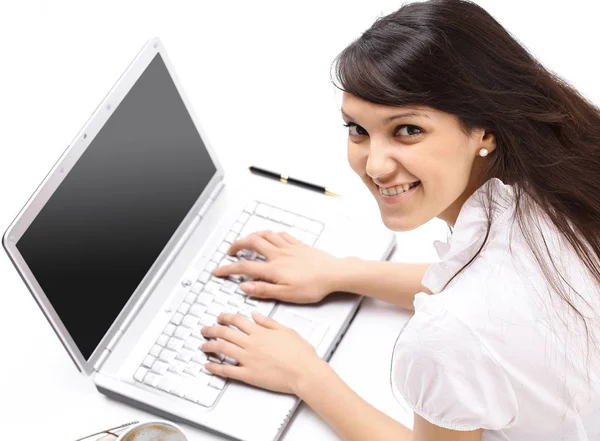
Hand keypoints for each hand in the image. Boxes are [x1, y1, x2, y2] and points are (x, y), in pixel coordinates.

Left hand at [200, 312, 325, 394]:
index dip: (226, 317)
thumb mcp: (286, 330)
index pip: (237, 320)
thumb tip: (255, 314)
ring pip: (222, 349)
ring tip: (204, 345)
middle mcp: (251, 344)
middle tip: (205, 330)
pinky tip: (208, 365)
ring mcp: (248, 359)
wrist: (304, 372)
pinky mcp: (248, 374)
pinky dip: (215, 367)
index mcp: (260, 332)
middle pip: (225, 333)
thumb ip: (268, 322)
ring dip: (210, 346)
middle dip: (212, 329)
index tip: (220, 317)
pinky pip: (227, 370)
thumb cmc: (300, 353)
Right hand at [212, 231, 340, 303]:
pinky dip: (271, 234)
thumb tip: (245, 287)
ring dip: (252, 236)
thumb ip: (264, 290)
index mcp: (273, 269)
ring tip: (246, 240)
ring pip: (265, 235)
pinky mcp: (299, 244)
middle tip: (230, 251)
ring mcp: (289, 247)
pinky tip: (271, 236)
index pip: (244, 267)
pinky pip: (281, 234)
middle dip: (237, 245)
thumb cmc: (314, 286)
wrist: (334, 274)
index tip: (218, 271)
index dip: (228, 269)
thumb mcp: (286, 295)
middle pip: (252, 243)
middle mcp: (279, 254)